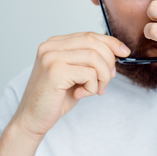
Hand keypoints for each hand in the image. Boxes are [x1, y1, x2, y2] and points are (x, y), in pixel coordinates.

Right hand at [11, 32, 130, 137]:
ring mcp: (51, 57)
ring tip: (96, 90)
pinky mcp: (55, 71)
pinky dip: (92, 87)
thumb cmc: (55, 98)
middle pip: (93, 42)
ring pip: (94, 58)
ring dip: (102, 77)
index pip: (89, 35)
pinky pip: (89, 73)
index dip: (111, 42)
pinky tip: (80, 95)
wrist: (32, 120)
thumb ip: (91, 61)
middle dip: (108, 61)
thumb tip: (117, 53)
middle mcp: (51, 46)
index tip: (124, 52)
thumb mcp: (77, 75)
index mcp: (55, 43)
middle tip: (107, 80)